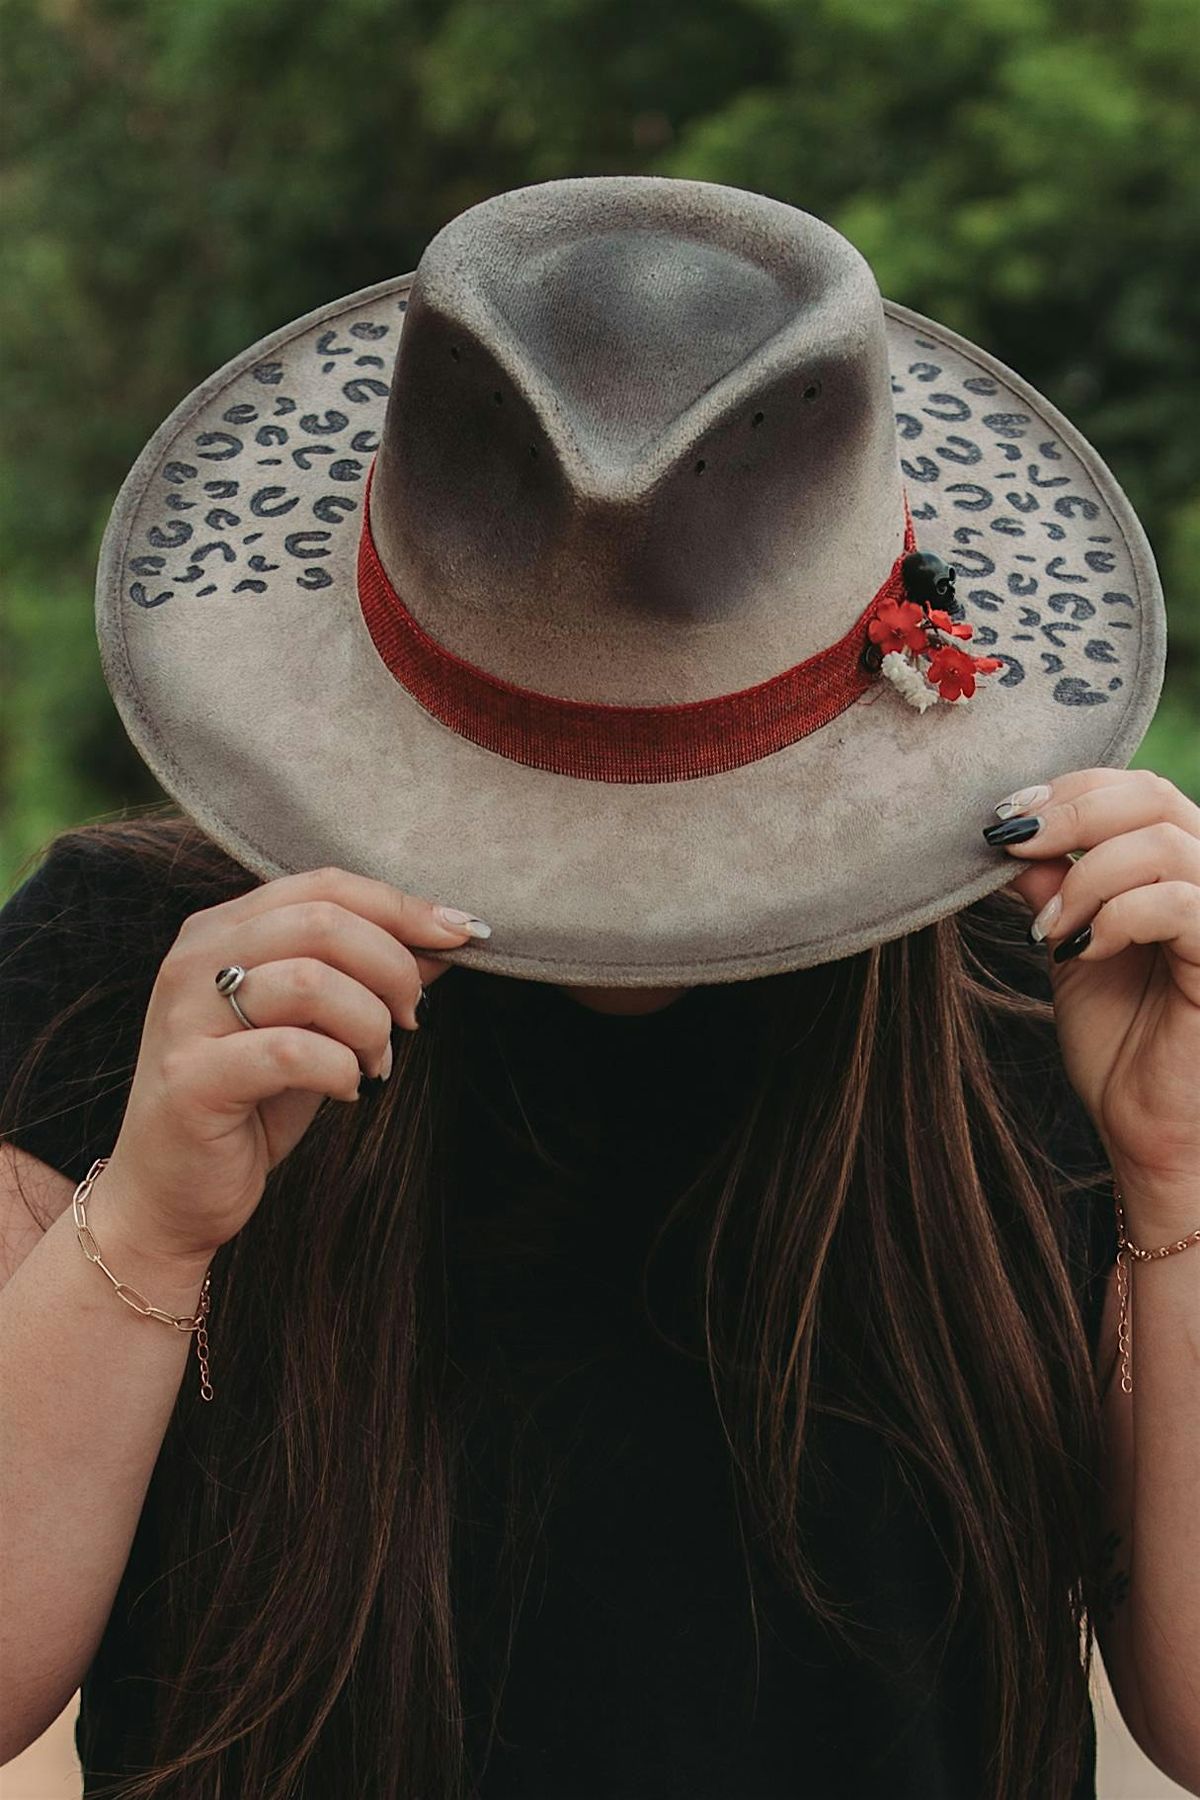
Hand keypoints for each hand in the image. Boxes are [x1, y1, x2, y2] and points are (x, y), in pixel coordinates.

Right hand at [97, 867, 489, 1262]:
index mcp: (222, 930)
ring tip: (374, 1061)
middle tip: (414, 1017)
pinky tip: (345, 1090)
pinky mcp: (192, 1078)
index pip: (324, 885)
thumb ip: (370, 976)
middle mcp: (195, 960)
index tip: (460, 932)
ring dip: (369, 1024)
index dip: (401, 906)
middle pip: (323, 921)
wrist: (170, 1193)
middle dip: (393, 967)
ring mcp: (186, 1017)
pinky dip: (341, 1069)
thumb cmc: (251, 1103)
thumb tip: (445, 936)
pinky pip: (293, 1052)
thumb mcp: (320, 1027)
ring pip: (310, 980)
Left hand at [984, 769, 1199, 1217]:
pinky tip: (1082, 951)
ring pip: (1162, 844)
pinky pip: (1179, 903)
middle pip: (1153, 797)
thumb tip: (1010, 837)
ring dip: (1086, 878)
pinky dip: (1117, 915)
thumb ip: (1054, 889)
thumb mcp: (1071, 948)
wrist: (1149, 1134)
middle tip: (1013, 846)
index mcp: (1181, 870)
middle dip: (1069, 813)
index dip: (1068, 791)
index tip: (1004, 821)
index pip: (1137, 790)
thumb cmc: (1122, 1045)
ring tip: (1050, 930)